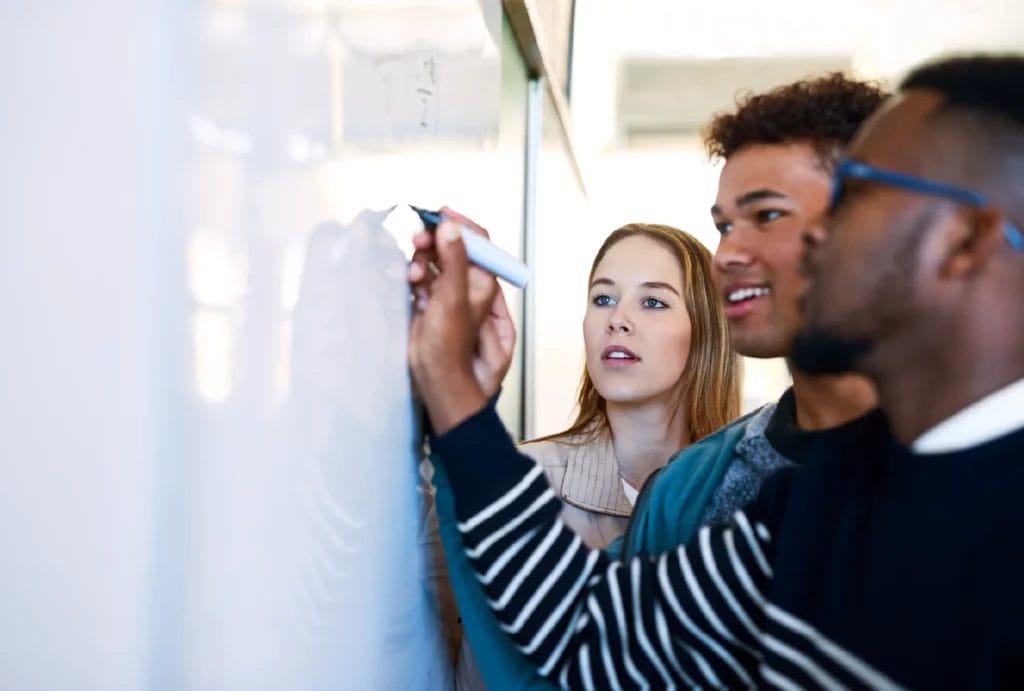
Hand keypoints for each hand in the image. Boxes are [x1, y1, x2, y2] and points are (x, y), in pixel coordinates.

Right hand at [408, 208, 499, 433]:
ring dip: (421, 261)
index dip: (460, 224)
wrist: (433, 375)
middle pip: (453, 248)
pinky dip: (415, 276)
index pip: (478, 241)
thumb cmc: (449, 344)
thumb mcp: (452, 296)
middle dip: (434, 242)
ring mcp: (448, 294)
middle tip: (417, 242)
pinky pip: (422, 278)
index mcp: (482, 282)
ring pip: (435, 262)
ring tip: (413, 275)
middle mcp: (467, 285)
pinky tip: (410, 285)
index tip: (440, 212)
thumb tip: (452, 227)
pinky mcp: (430, 303)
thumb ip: (454, 260)